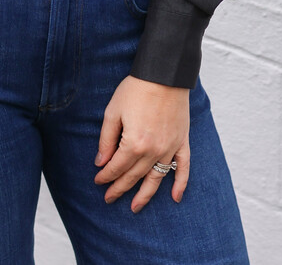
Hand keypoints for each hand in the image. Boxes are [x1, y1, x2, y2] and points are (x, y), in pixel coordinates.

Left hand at [93, 75, 189, 211]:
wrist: (164, 73)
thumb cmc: (136, 89)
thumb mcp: (113, 111)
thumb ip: (106, 140)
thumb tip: (101, 162)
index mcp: (134, 144)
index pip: (117, 167)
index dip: (105, 175)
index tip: (97, 181)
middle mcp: (153, 151)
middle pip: (134, 176)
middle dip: (119, 188)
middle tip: (109, 198)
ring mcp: (170, 148)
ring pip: (156, 179)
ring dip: (145, 195)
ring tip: (135, 207)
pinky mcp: (182, 141)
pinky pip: (183, 168)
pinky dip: (180, 184)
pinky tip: (175, 198)